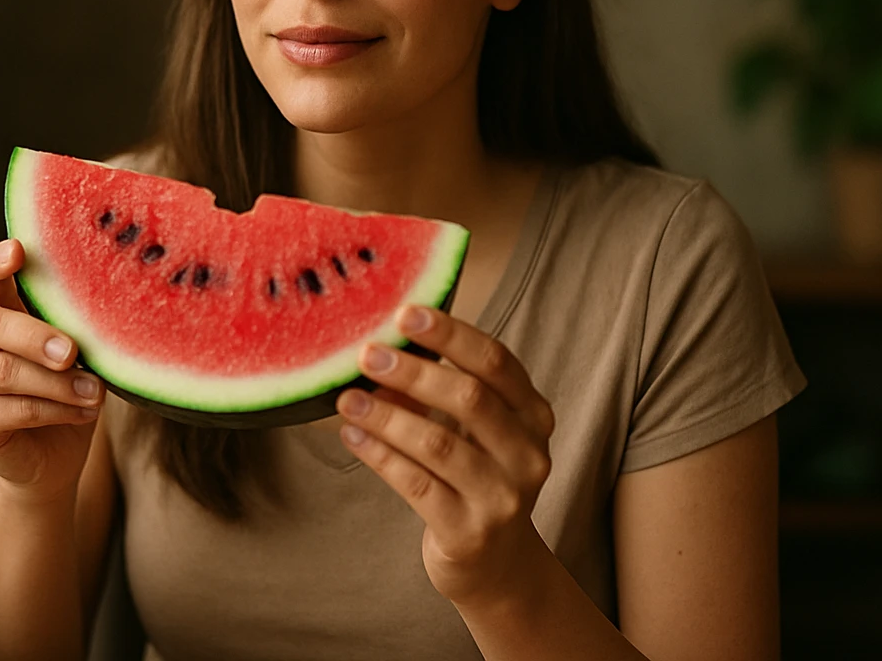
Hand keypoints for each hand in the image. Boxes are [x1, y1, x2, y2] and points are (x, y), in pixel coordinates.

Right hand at [0, 239, 103, 501]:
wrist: (54, 455)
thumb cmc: (66, 387)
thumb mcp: (73, 349)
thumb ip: (71, 325)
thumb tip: (104, 307)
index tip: (18, 250)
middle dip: (37, 336)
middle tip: (74, 352)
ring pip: (5, 372)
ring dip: (58, 383)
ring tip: (95, 392)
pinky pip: (14, 410)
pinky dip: (56, 410)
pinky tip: (84, 412)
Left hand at [335, 305, 556, 609]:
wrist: (497, 567)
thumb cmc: (477, 480)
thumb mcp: (476, 433)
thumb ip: (445, 392)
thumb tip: (384, 350)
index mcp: (534, 416)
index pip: (496, 362)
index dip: (452, 334)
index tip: (405, 314)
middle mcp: (528, 455)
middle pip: (469, 398)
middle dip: (413, 371)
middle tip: (366, 354)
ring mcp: (502, 497)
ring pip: (438, 443)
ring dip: (386, 415)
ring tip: (347, 398)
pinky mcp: (469, 533)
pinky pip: (417, 484)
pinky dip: (380, 455)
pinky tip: (352, 436)